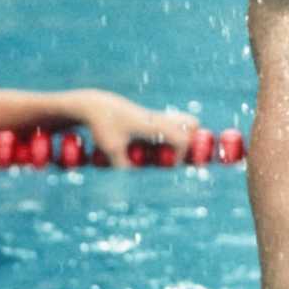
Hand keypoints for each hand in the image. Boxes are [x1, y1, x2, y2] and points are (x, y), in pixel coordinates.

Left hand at [77, 90, 197, 167]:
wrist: (95, 105)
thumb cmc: (103, 126)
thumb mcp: (111, 148)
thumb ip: (122, 165)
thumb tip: (130, 184)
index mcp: (154, 125)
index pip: (183, 139)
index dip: (180, 156)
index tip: (166, 165)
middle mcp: (159, 119)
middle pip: (192, 124)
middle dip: (191, 141)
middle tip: (175, 154)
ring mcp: (155, 116)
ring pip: (184, 120)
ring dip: (183, 135)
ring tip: (167, 149)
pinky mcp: (149, 116)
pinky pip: (171, 122)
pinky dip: (170, 132)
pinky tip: (153, 144)